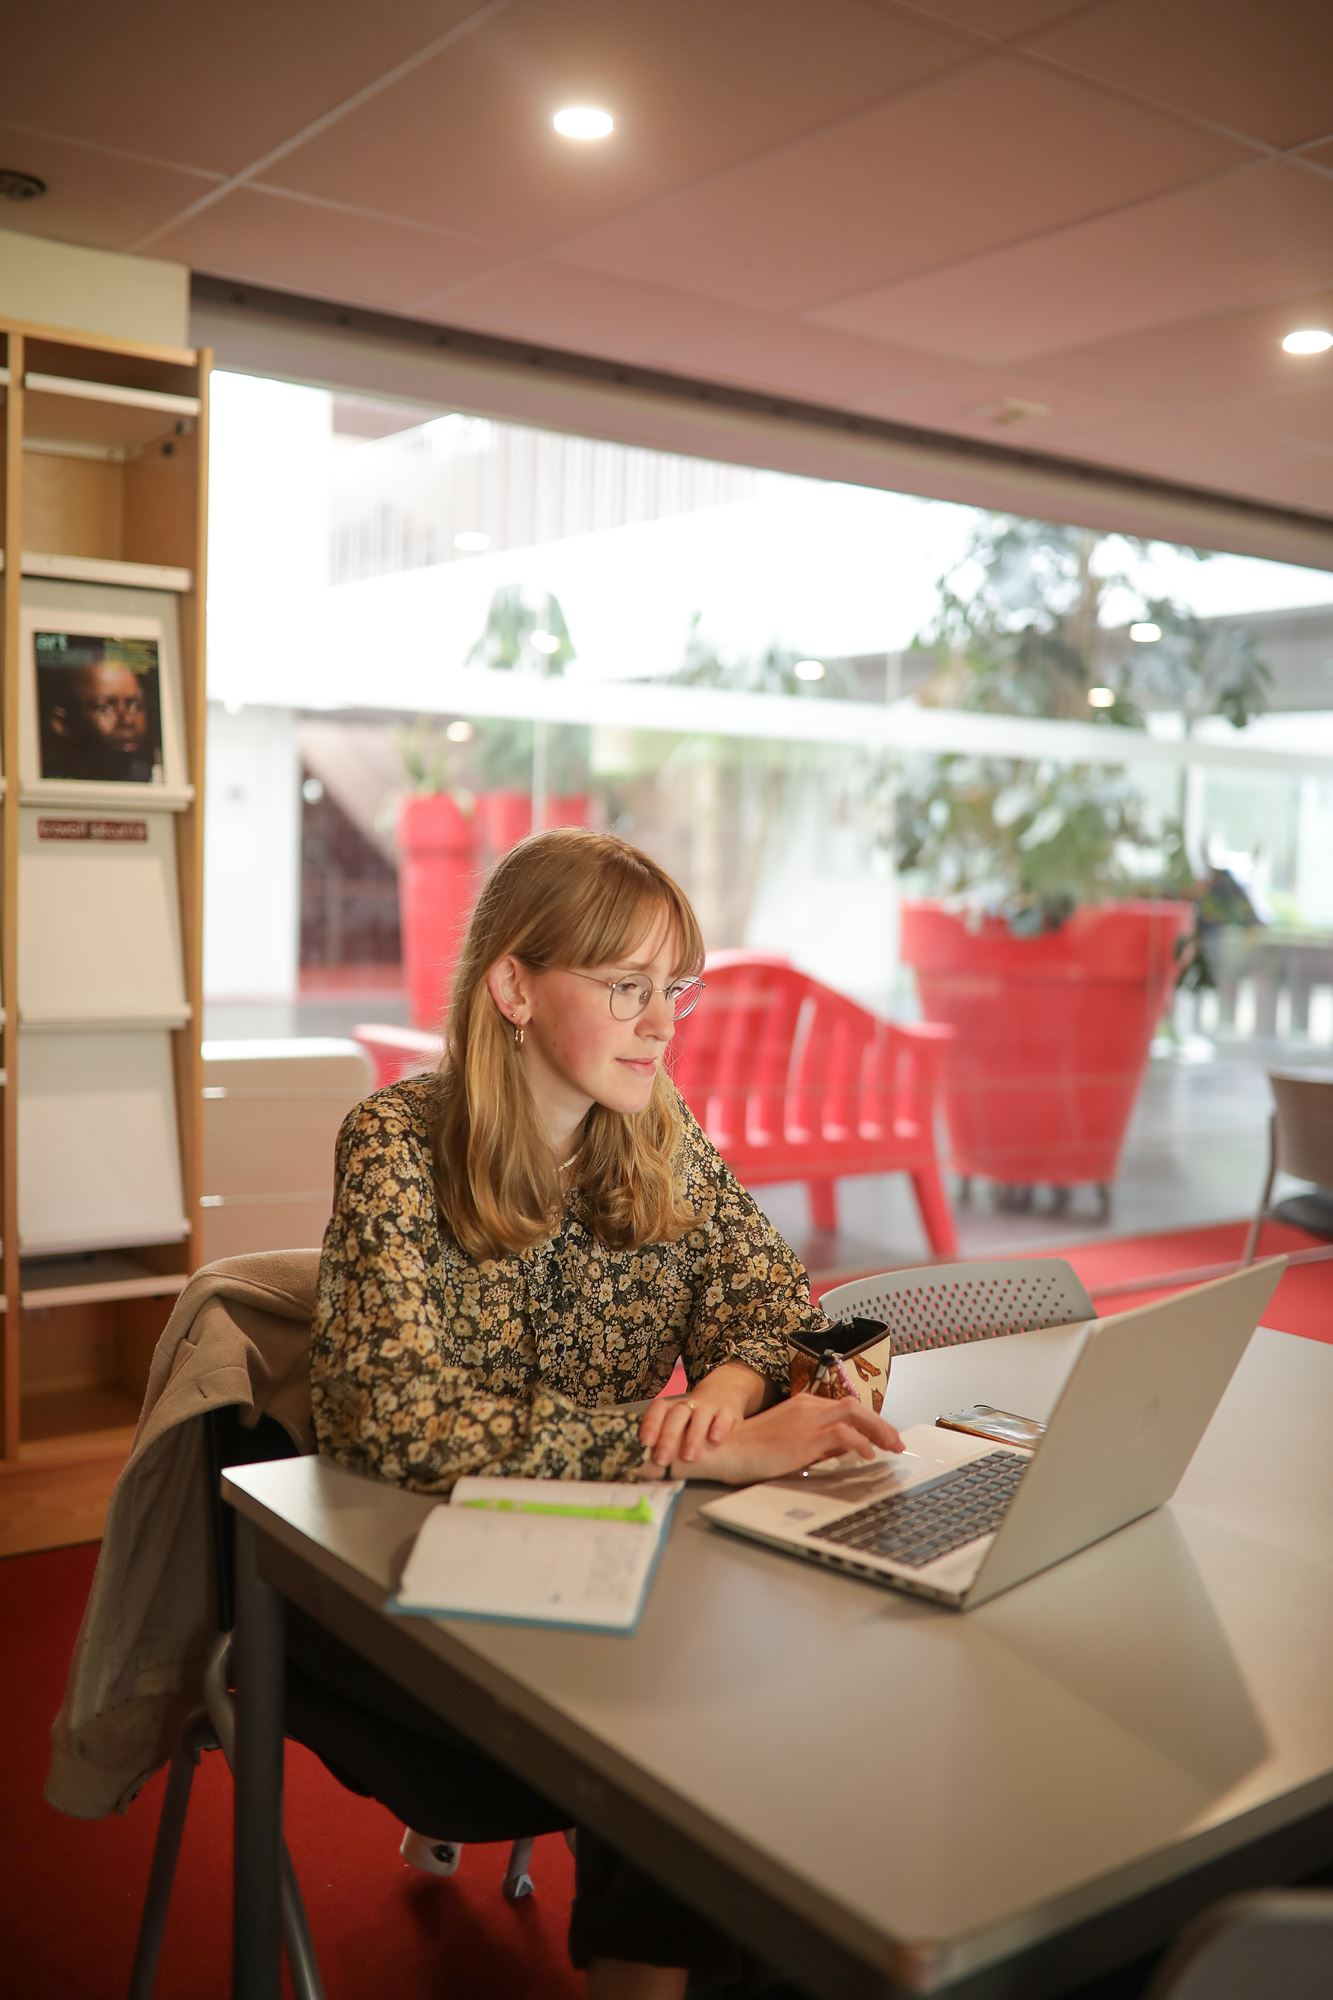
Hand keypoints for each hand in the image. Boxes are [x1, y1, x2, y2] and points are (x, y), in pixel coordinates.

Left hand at [639, 1362, 765, 1466]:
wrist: (722, 1393)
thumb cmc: (691, 1420)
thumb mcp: (676, 1424)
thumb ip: (662, 1440)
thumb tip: (642, 1467)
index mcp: (672, 1407)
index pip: (658, 1409)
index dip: (650, 1424)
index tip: (645, 1443)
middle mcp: (689, 1405)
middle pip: (677, 1415)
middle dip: (668, 1437)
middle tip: (662, 1460)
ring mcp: (708, 1407)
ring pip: (700, 1416)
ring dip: (693, 1435)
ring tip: (688, 1458)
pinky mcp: (727, 1411)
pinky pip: (724, 1415)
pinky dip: (720, 1427)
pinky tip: (715, 1441)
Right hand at [681, 1393, 901, 1485]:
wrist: (725, 1449)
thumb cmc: (752, 1450)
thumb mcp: (789, 1442)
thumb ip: (816, 1442)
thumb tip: (844, 1450)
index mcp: (803, 1405)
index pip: (845, 1408)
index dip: (869, 1422)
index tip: (883, 1437)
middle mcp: (808, 1407)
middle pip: (855, 1406)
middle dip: (881, 1424)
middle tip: (897, 1443)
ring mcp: (807, 1419)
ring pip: (854, 1414)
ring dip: (878, 1430)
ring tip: (891, 1447)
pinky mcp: (804, 1437)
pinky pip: (842, 1434)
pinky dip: (859, 1443)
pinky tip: (868, 1455)